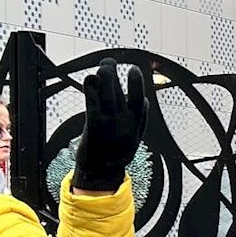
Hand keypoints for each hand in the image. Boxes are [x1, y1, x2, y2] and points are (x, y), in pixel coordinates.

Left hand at [72, 60, 147, 193]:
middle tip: (109, 62)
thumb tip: (145, 101)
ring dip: (104, 73)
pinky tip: (90, 79)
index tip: (133, 69)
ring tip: (101, 67)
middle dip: (113, 70)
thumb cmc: (115, 155)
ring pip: (106, 89)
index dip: (136, 81)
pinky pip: (92, 100)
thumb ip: (140, 121)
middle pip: (119, 89)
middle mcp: (124, 122)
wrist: (100, 175)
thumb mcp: (134, 139)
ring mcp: (109, 123)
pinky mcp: (93, 124)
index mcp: (135, 125)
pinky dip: (91, 86)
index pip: (139, 99)